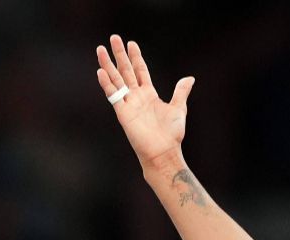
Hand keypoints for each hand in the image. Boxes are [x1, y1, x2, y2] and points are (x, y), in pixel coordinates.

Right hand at [95, 35, 195, 171]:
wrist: (163, 151)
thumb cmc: (171, 134)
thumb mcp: (178, 108)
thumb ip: (181, 92)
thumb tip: (189, 78)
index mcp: (149, 94)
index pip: (140, 70)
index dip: (136, 57)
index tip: (131, 43)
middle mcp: (136, 96)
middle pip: (126, 70)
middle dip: (120, 54)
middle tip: (114, 37)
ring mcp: (128, 103)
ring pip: (115, 79)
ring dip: (108, 65)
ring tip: (100, 49)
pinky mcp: (122, 113)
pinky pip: (112, 95)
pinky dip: (106, 84)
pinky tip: (100, 71)